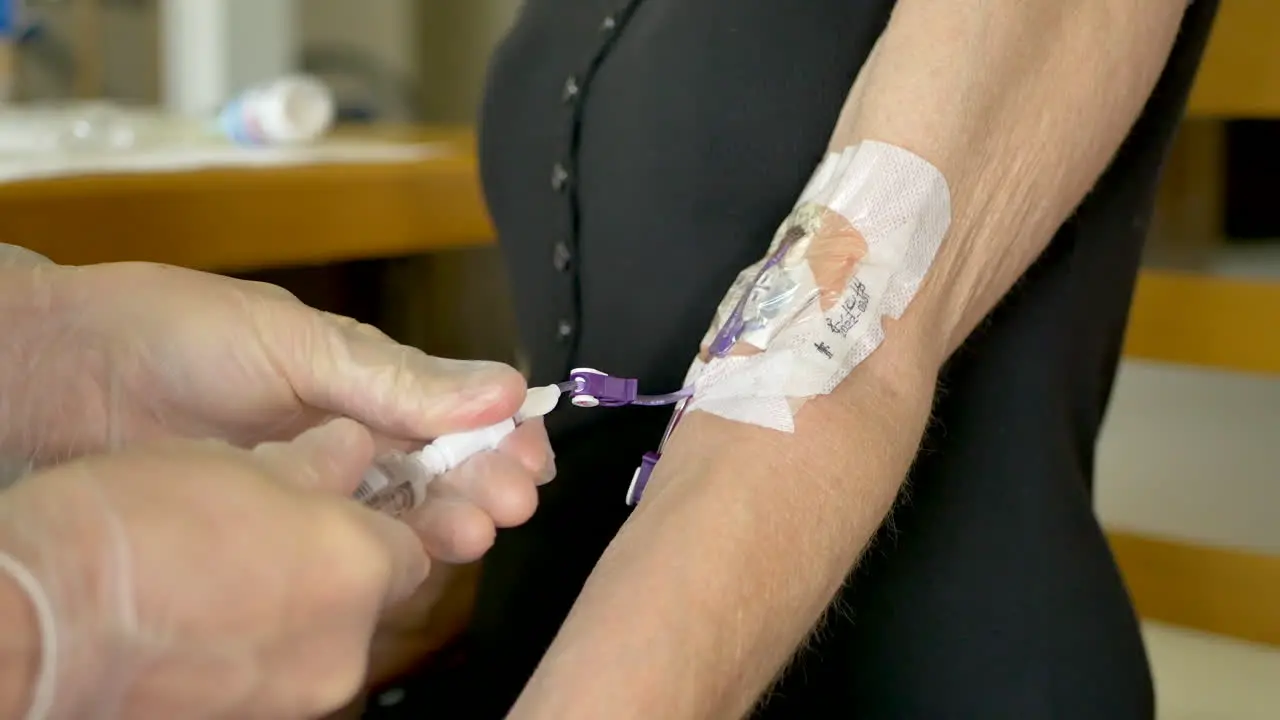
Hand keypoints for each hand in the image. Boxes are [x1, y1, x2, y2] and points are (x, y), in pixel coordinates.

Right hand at [0, 419, 428, 718]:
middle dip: (331, 565)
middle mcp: (345, 645)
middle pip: (366, 598)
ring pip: (320, 638)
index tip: (340, 504)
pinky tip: (200, 615)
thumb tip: (351, 451)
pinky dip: (252, 647)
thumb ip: (316, 463)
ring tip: (220, 573)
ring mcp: (296, 696)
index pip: (410, 544)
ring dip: (290, 606)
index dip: (373, 519)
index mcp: (358, 567)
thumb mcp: (235, 462)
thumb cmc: (135, 530)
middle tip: (271, 533)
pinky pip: (273, 673)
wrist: (44, 622)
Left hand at [1, 260, 554, 559]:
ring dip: (444, 524)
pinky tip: (405, 555)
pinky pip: (346, 542)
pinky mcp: (277, 524)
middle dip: (483, 487)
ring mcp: (315, 482)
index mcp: (368, 379)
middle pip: (440, 472)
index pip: (457, 413)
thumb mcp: (300, 345)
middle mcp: (352, 433)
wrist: (66, 375)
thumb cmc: (176, 334)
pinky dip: (384, 550)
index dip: (500, 439)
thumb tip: (502, 388)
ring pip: (401, 513)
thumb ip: (399, 378)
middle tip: (505, 505)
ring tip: (467, 533)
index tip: (530, 461)